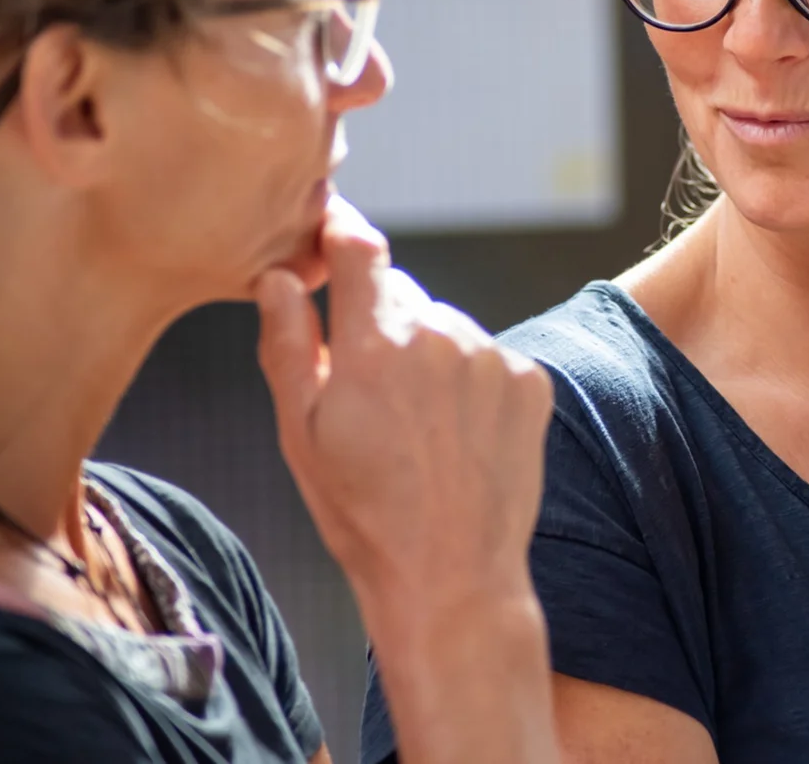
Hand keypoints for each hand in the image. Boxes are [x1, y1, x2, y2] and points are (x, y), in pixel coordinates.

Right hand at [254, 196, 553, 614]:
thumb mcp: (301, 434)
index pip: (358, 247)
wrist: (451, 577)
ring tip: (416, 429)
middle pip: (399, 295)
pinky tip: (456, 435)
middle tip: (368, 394)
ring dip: (427, 355)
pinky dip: (470, 382)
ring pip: (445, 327)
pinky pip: (488, 356)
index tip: (330, 235)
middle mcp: (439, 337)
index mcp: (373, 346)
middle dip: (377, 323)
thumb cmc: (362, 513)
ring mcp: (491, 358)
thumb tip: (278, 277)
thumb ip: (288, 344)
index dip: (340, 233)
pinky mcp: (530, 381)